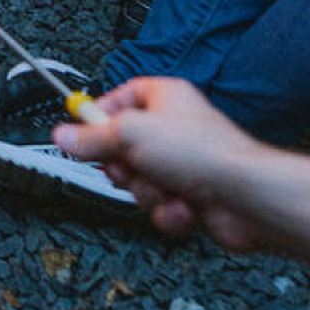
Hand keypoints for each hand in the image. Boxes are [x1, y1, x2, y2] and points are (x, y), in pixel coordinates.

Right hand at [54, 77, 273, 247]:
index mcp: (164, 98)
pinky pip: (158, 207)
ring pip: (139, 183)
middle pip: (123, 147)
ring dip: (148, 193)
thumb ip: (92, 138)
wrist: (246, 199)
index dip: (99, 116)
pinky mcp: (189, 197)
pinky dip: (167, 212)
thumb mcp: (131, 135)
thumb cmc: (206, 155)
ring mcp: (182, 165)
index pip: (120, 97)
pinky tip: (184, 206)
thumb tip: (63, 135)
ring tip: (168, 188)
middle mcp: (174, 129)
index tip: (82, 133)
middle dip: (125, 167)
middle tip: (132, 166)